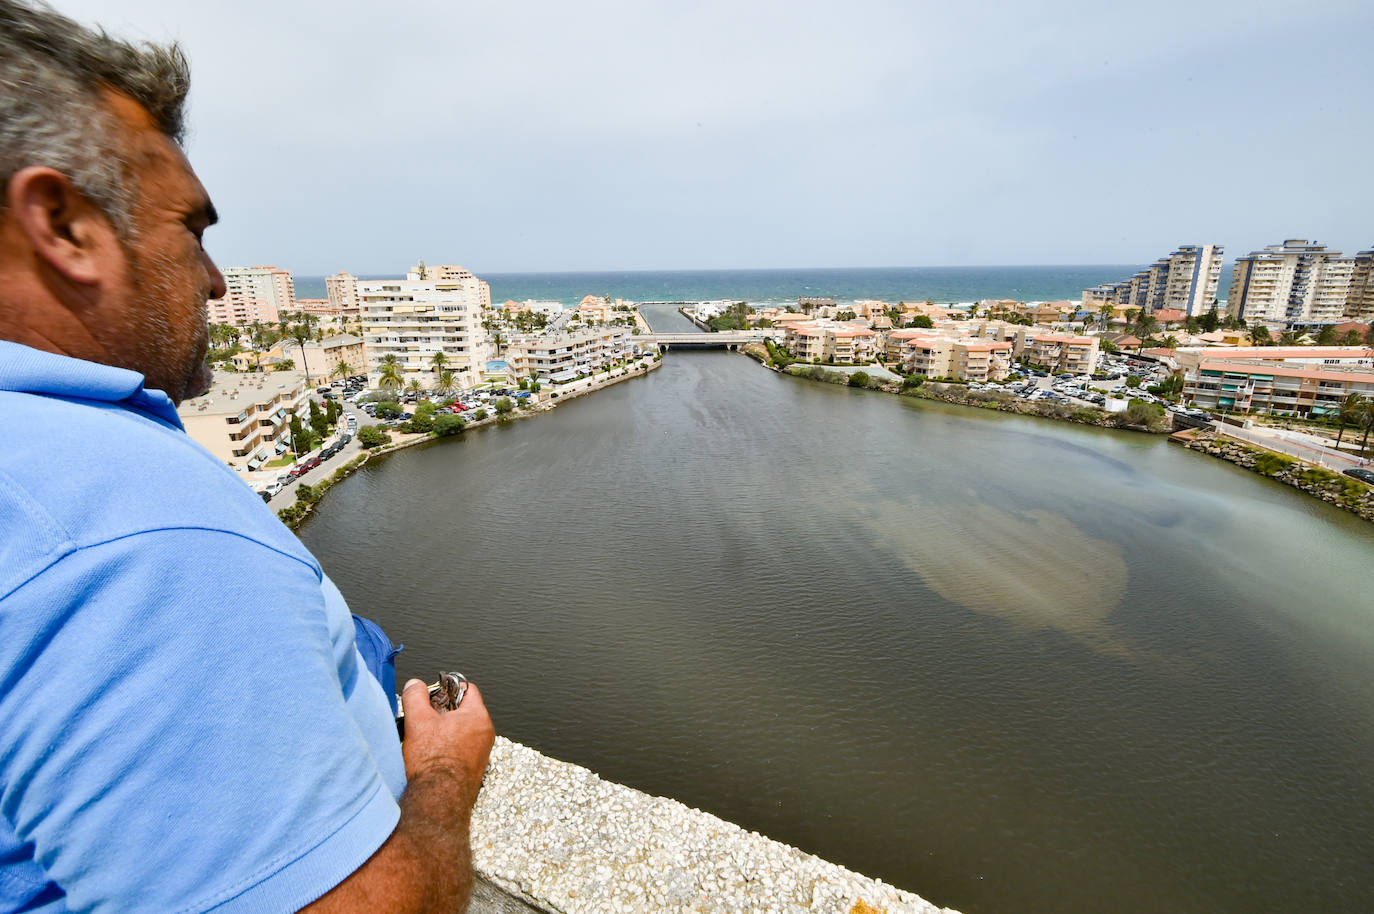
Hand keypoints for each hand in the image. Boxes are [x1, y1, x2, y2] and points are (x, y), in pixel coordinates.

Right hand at [399, 678, 493, 809]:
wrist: (437, 801)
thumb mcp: (418, 720)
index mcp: (478, 717)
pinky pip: (460, 750)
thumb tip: (415, 685)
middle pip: (463, 711)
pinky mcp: (473, 770)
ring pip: (460, 732)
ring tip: (423, 739)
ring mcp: (481, 754)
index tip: (432, 695)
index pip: (467, 689)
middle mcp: (485, 734)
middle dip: (441, 712)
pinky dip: (446, 749)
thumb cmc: (433, 763)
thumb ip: (416, 696)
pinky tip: (430, 757)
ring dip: (442, 732)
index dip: (447, 688)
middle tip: (424, 718)